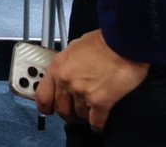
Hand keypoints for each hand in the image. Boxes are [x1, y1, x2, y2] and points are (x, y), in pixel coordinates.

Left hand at [35, 29, 149, 131]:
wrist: (124, 43)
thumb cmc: (103, 41)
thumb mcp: (75, 47)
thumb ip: (67, 64)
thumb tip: (66, 72)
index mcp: (58, 68)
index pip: (42, 96)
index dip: (45, 106)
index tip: (48, 109)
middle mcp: (66, 82)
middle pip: (61, 109)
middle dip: (67, 113)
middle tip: (74, 112)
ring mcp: (82, 93)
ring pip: (78, 116)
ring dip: (83, 117)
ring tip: (89, 113)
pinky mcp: (101, 102)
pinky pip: (95, 122)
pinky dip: (97, 125)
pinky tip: (98, 124)